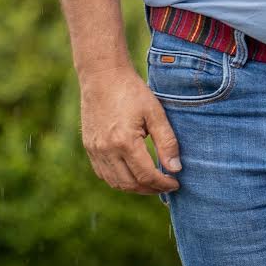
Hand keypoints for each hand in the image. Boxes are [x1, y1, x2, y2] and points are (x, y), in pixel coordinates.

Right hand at [79, 66, 180, 194]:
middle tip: (166, 185)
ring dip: (135, 187)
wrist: (103, 76)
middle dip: (150, 189)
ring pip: (115, 183)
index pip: (146, 175)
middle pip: (130, 184)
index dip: (163, 184)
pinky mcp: (89, 147)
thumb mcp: (155, 113)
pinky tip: (132, 174)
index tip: (175, 184)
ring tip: (151, 182)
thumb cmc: (132, 91)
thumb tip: (176, 169)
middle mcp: (106, 150)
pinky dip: (119, 179)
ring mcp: (95, 150)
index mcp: (124, 142)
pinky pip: (103, 174)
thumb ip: (167, 142)